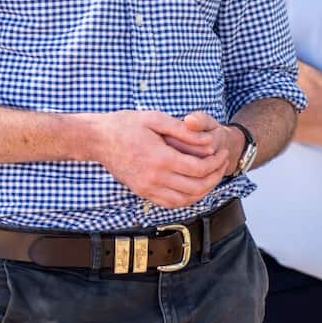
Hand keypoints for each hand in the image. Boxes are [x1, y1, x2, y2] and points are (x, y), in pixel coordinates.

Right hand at [94, 111, 229, 207]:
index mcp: (160, 158)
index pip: (198, 169)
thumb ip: (183, 130)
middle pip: (196, 188)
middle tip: (223, 165)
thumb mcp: (156, 119)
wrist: (98, 140)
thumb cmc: (126, 125)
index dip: (216, 163)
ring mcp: (147, 188)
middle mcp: (154, 178)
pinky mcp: (142, 192)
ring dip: (204, 191)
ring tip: (213, 176)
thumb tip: (207, 141)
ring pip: (184, 200)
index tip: (223, 153)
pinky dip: (187, 199)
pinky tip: (195, 188)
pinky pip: (170, 204)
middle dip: (215, 177)